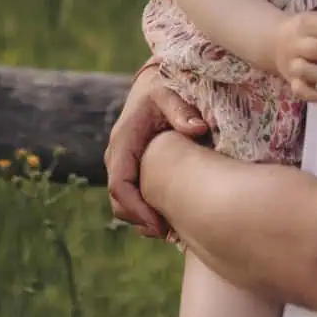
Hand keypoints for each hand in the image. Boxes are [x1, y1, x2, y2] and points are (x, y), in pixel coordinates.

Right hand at [106, 65, 207, 239]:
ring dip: (142, 218)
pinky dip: (145, 210)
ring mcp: (122, 163)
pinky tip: (169, 218)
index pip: (119, 184)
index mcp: (123, 141)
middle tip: (170, 233)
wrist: (153, 83)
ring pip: (123, 202)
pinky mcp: (131, 168)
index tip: (159, 225)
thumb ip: (182, 110)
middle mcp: (117, 155)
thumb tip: (199, 129)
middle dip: (140, 220)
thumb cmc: (163, 88)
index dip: (137, 209)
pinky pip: (131, 195)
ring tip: (171, 230)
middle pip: (118, 200)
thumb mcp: (170, 94)